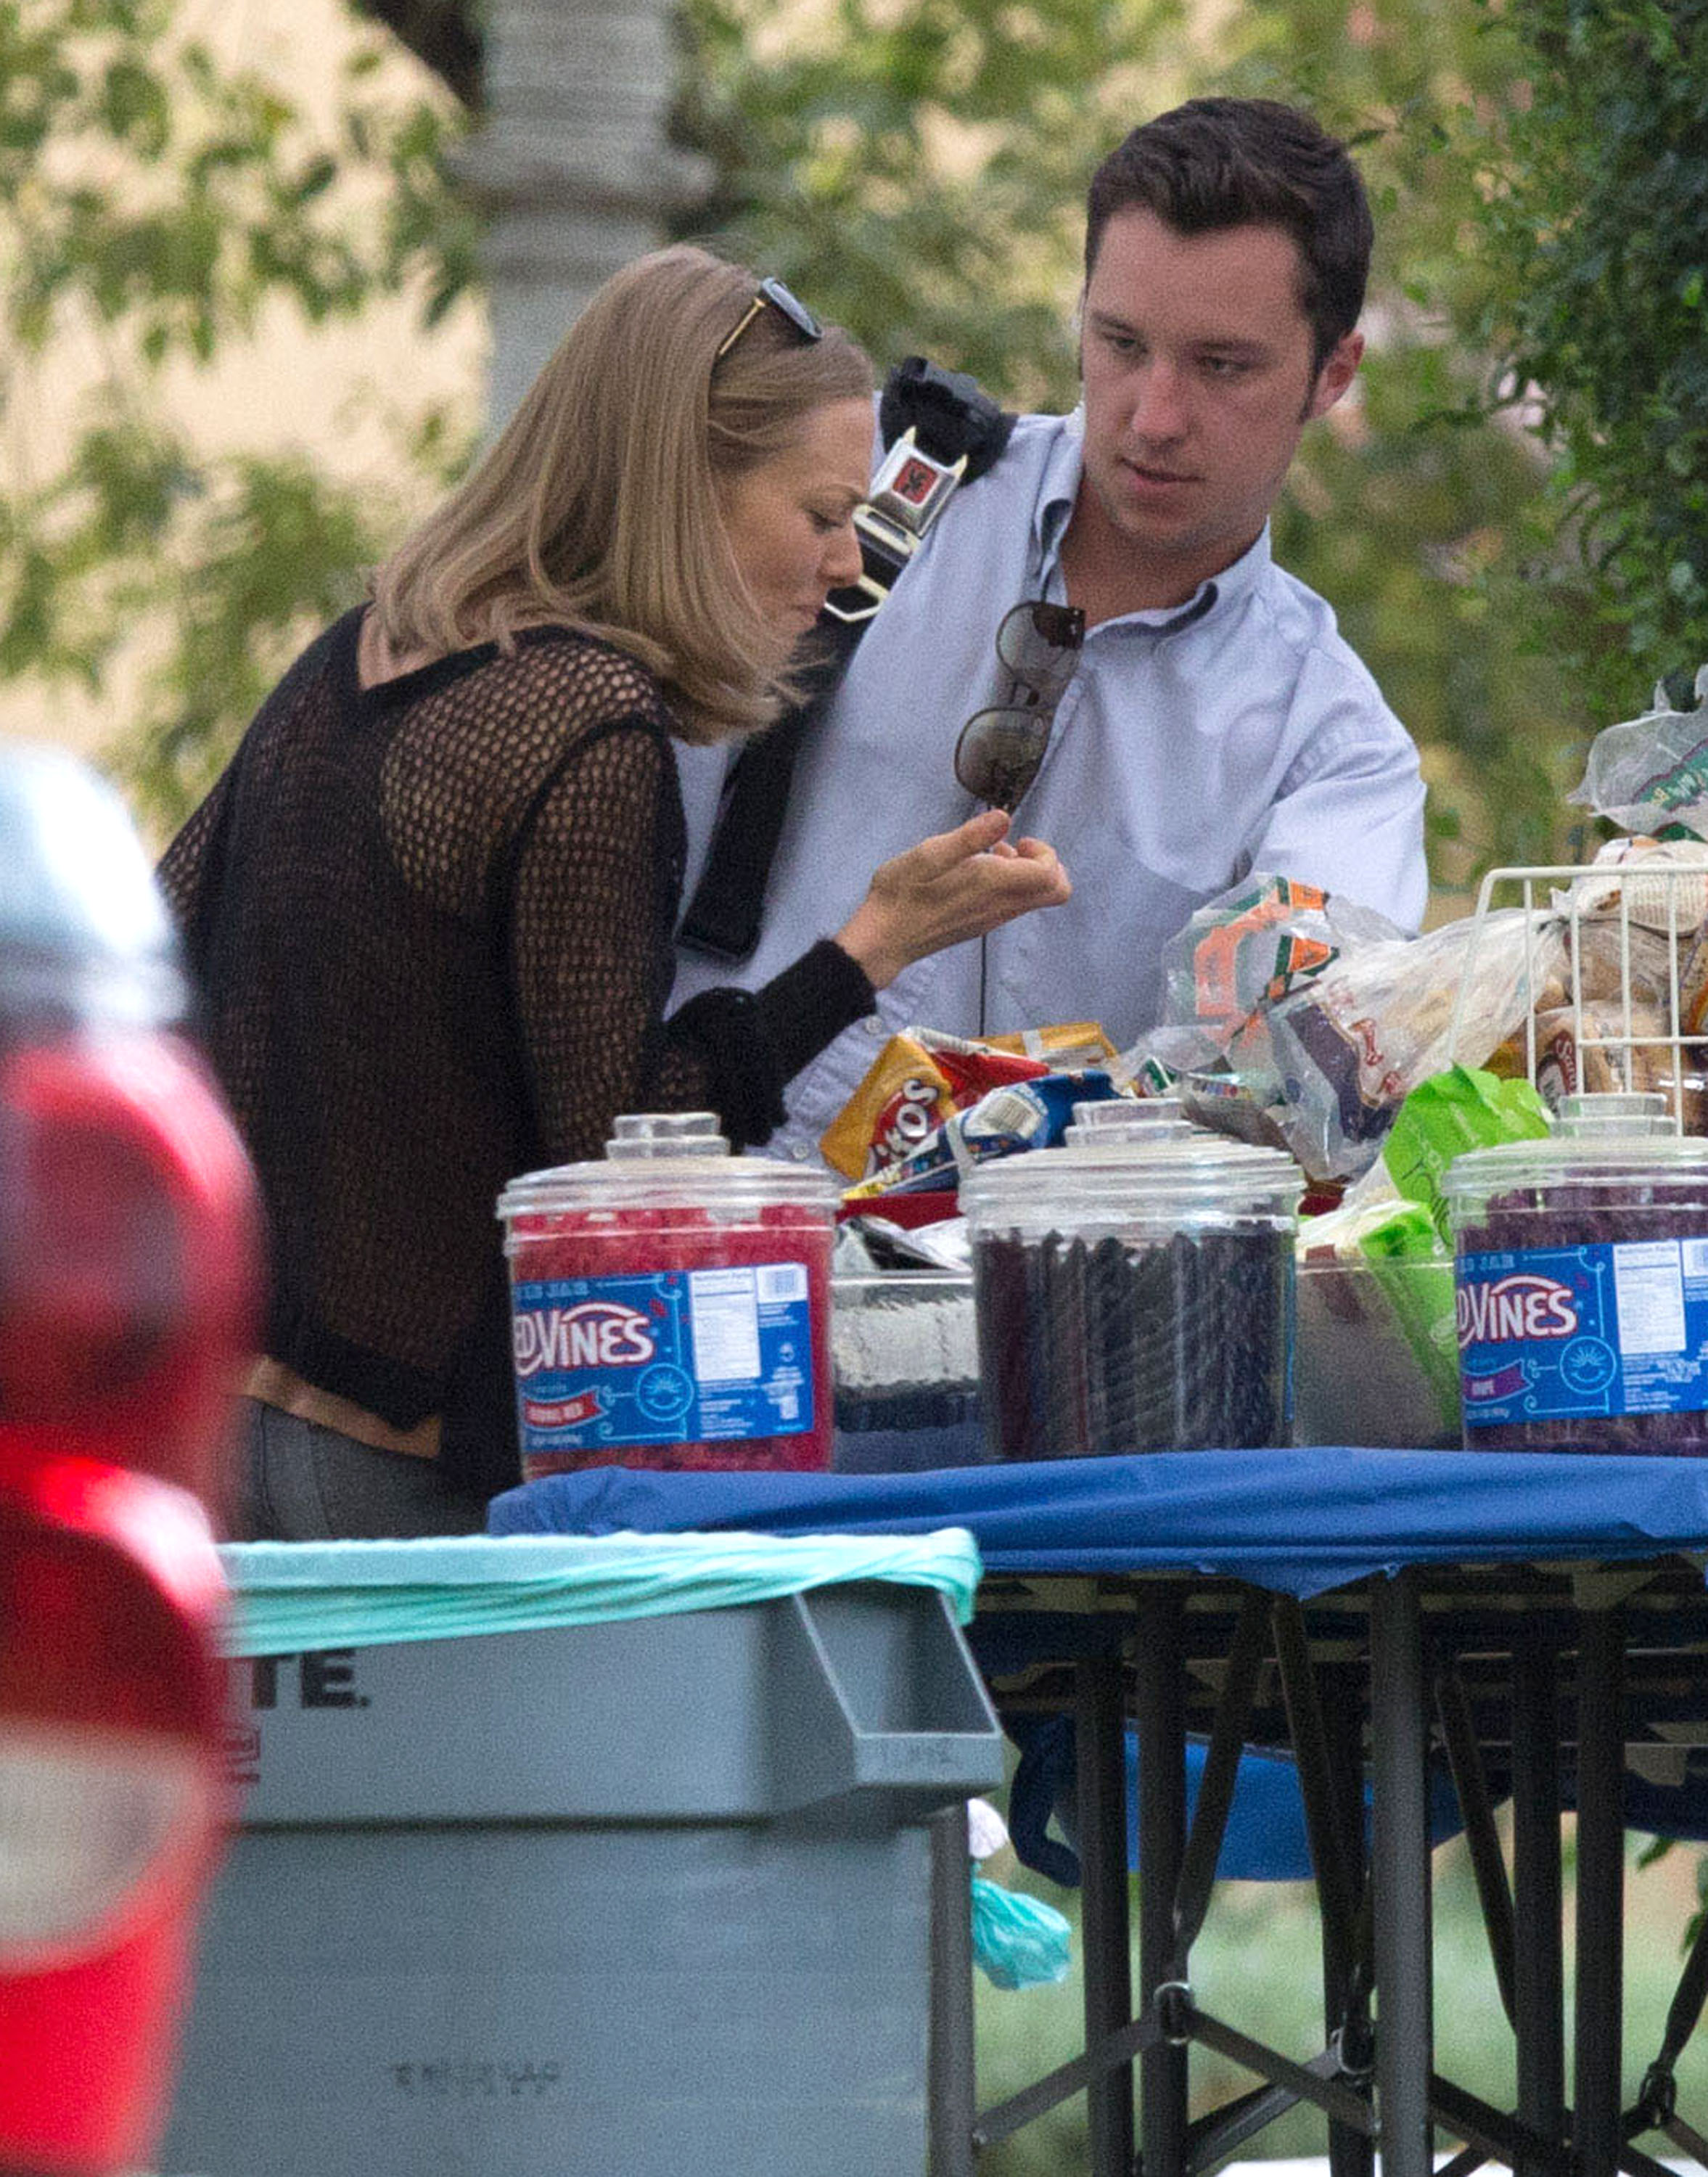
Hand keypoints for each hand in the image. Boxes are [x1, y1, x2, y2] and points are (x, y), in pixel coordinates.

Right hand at [834, 807, 1070, 991]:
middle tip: (1014, 847)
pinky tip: (975, 873)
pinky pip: (1014, 905)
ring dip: (1025, 872)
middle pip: (1055, 892)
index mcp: (992, 885)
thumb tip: (1004, 816)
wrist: (883, 939)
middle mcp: (1000, 906)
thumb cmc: (901, 894)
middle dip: (1045, 863)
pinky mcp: (981, 924)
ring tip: (990, 855)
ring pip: (1035, 899)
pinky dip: (1008, 885)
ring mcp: (992, 919)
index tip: (1017, 838)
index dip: (1045, 851)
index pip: (1050, 875)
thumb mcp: (929, 854)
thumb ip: (970, 836)